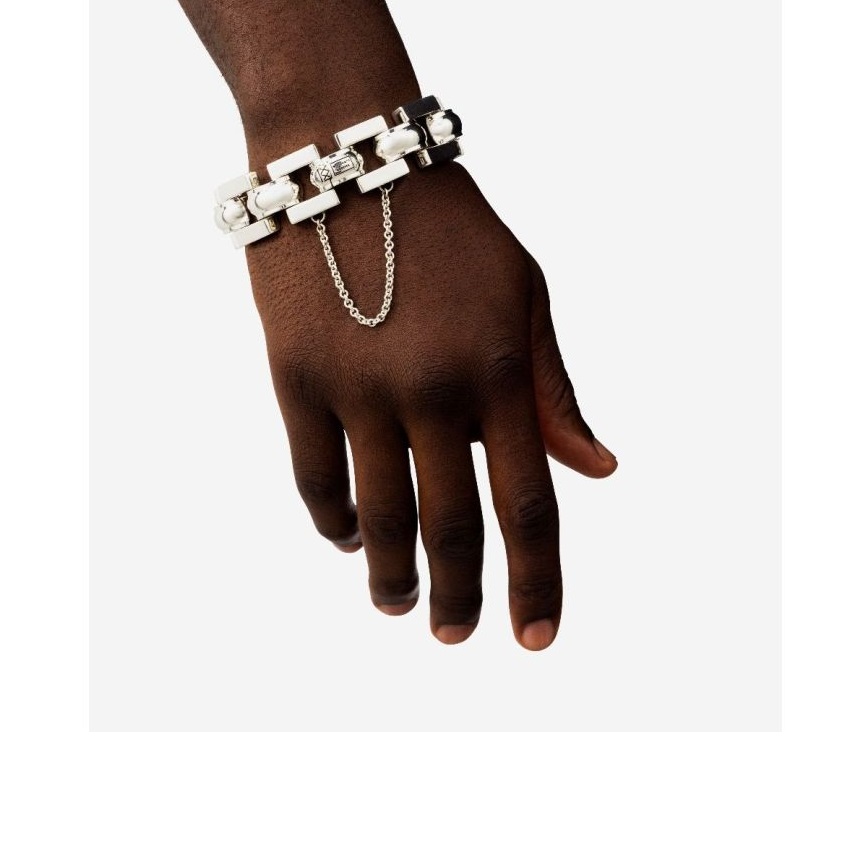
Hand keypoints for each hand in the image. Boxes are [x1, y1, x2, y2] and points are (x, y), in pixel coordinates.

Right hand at [245, 160, 616, 649]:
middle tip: (456, 636)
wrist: (350, 162)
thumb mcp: (525, 297)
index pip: (529, 503)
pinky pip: (315, 476)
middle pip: (450, 527)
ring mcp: (358, 387)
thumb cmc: (454, 233)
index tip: (537, 638)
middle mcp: (432, 388)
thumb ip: (556, 389)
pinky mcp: (295, 379)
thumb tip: (598, 470)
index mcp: (500, 371)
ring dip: (390, 576)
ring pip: (377, 517)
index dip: (538, 581)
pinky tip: (347, 541)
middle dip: (459, 597)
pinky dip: (333, 523)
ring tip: (398, 605)